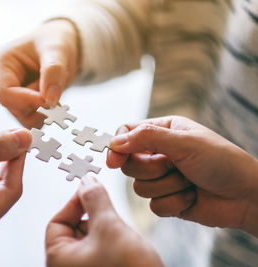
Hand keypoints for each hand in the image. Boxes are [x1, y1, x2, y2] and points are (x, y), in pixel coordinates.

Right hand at [0, 20, 78, 127]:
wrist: (60, 47)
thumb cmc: (55, 42)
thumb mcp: (58, 50)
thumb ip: (53, 72)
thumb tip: (49, 100)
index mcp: (1, 62)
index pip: (6, 93)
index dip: (28, 101)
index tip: (52, 103)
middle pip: (13, 107)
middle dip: (39, 106)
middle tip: (60, 97)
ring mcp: (7, 93)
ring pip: (22, 116)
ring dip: (43, 110)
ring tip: (55, 92)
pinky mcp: (16, 103)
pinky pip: (29, 119)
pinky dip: (45, 115)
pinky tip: (53, 101)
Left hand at [46, 176, 162, 266]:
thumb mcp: (109, 228)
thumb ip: (95, 200)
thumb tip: (86, 180)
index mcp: (59, 260)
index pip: (56, 222)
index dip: (73, 203)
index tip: (90, 190)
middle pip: (73, 229)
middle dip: (92, 216)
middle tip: (109, 211)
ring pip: (90, 239)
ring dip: (105, 228)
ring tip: (122, 235)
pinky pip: (102, 250)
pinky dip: (112, 241)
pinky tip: (127, 245)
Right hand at [108, 116, 257, 236]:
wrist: (247, 197)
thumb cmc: (222, 162)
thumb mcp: (184, 142)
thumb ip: (146, 138)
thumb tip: (115, 142)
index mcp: (163, 132)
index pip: (127, 133)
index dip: (118, 147)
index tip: (115, 160)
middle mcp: (160, 154)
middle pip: (129, 164)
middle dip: (152, 169)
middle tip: (173, 166)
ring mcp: (162, 178)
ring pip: (139, 187)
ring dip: (167, 186)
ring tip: (189, 181)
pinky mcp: (167, 200)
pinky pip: (153, 206)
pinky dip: (174, 203)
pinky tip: (192, 196)